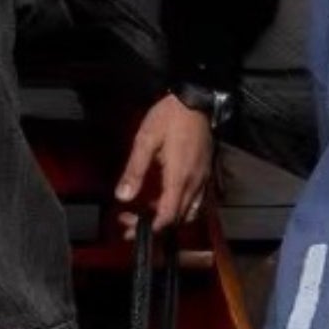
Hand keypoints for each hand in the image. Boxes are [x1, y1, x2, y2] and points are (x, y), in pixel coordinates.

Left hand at [115, 95, 214, 237]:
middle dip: (154, 226)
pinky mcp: (205, 173)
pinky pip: (195, 201)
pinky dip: (179, 208)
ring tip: (146, 212)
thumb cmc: (170, 116)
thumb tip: (123, 196)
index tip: (130, 228)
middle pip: (177, 219)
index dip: (149, 228)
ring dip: (168, 218)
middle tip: (130, 221)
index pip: (168, 216)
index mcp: (179, 177)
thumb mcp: (145, 139)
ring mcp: (203, 179)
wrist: (196, 99)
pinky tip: (164, 199)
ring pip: (189, 213)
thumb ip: (134, 170)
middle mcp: (195, 183)